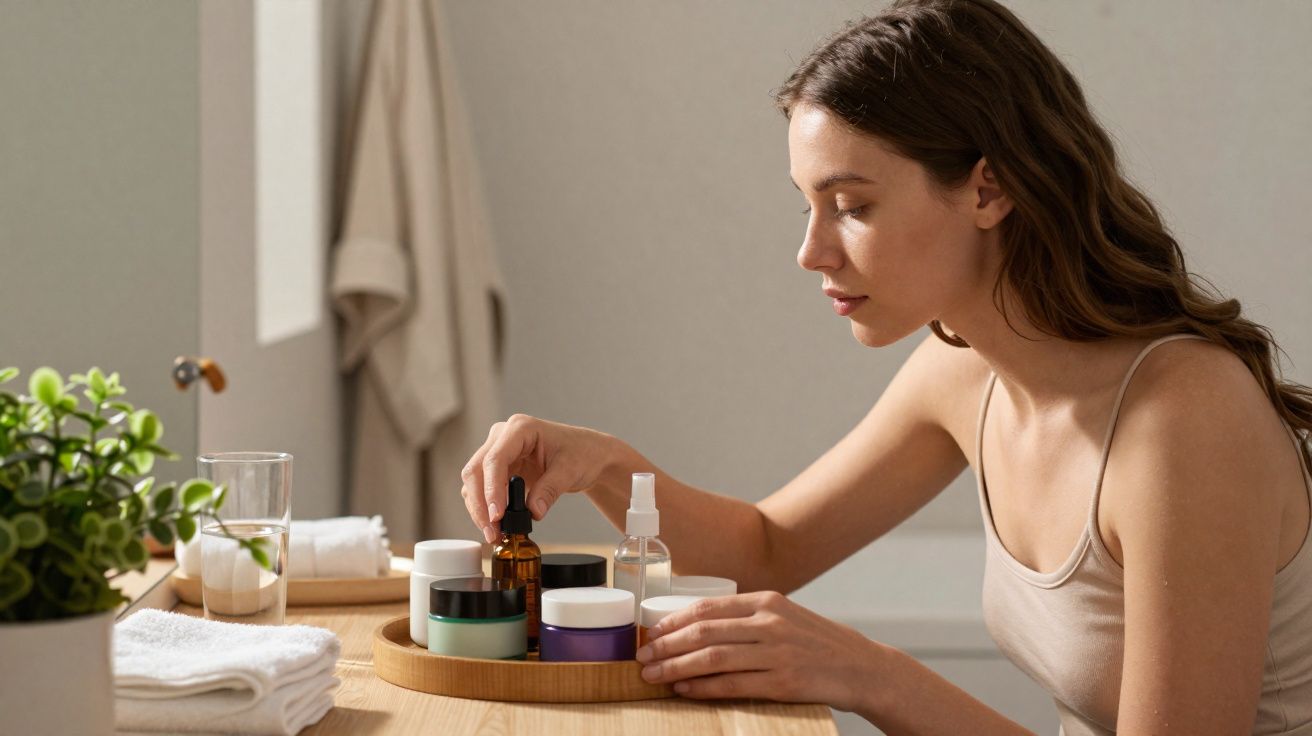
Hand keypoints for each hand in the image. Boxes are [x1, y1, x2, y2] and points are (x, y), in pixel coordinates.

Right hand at [460, 414, 615, 542]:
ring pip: (474, 482)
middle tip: (492, 532)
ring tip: (494, 534)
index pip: (495, 459)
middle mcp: (502, 437)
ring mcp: (497, 451)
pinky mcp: (497, 469)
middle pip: (476, 471)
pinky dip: (484, 509)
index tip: (496, 516)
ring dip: (479, 510)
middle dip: (480, 504)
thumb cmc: (581, 453)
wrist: (586, 455)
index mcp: (520, 428)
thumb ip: (550, 489)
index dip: (492, 489)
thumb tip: (533, 512)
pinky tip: (496, 526)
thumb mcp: (570, 470)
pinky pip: (481, 490)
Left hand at [635, 591, 884, 711]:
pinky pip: (733, 685)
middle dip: (666, 646)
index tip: (650, 632)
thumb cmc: (816, 642)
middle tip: (642, 657)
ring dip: (676, 668)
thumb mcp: (783, 616)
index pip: (707, 608)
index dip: (673, 621)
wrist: (860, 666)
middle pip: (703, 633)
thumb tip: (697, 626)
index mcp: (765, 601)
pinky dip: (704, 688)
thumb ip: (747, 617)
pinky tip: (685, 690)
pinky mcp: (784, 682)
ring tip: (654, 676)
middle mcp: (769, 623)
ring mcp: (777, 653)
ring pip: (712, 659)